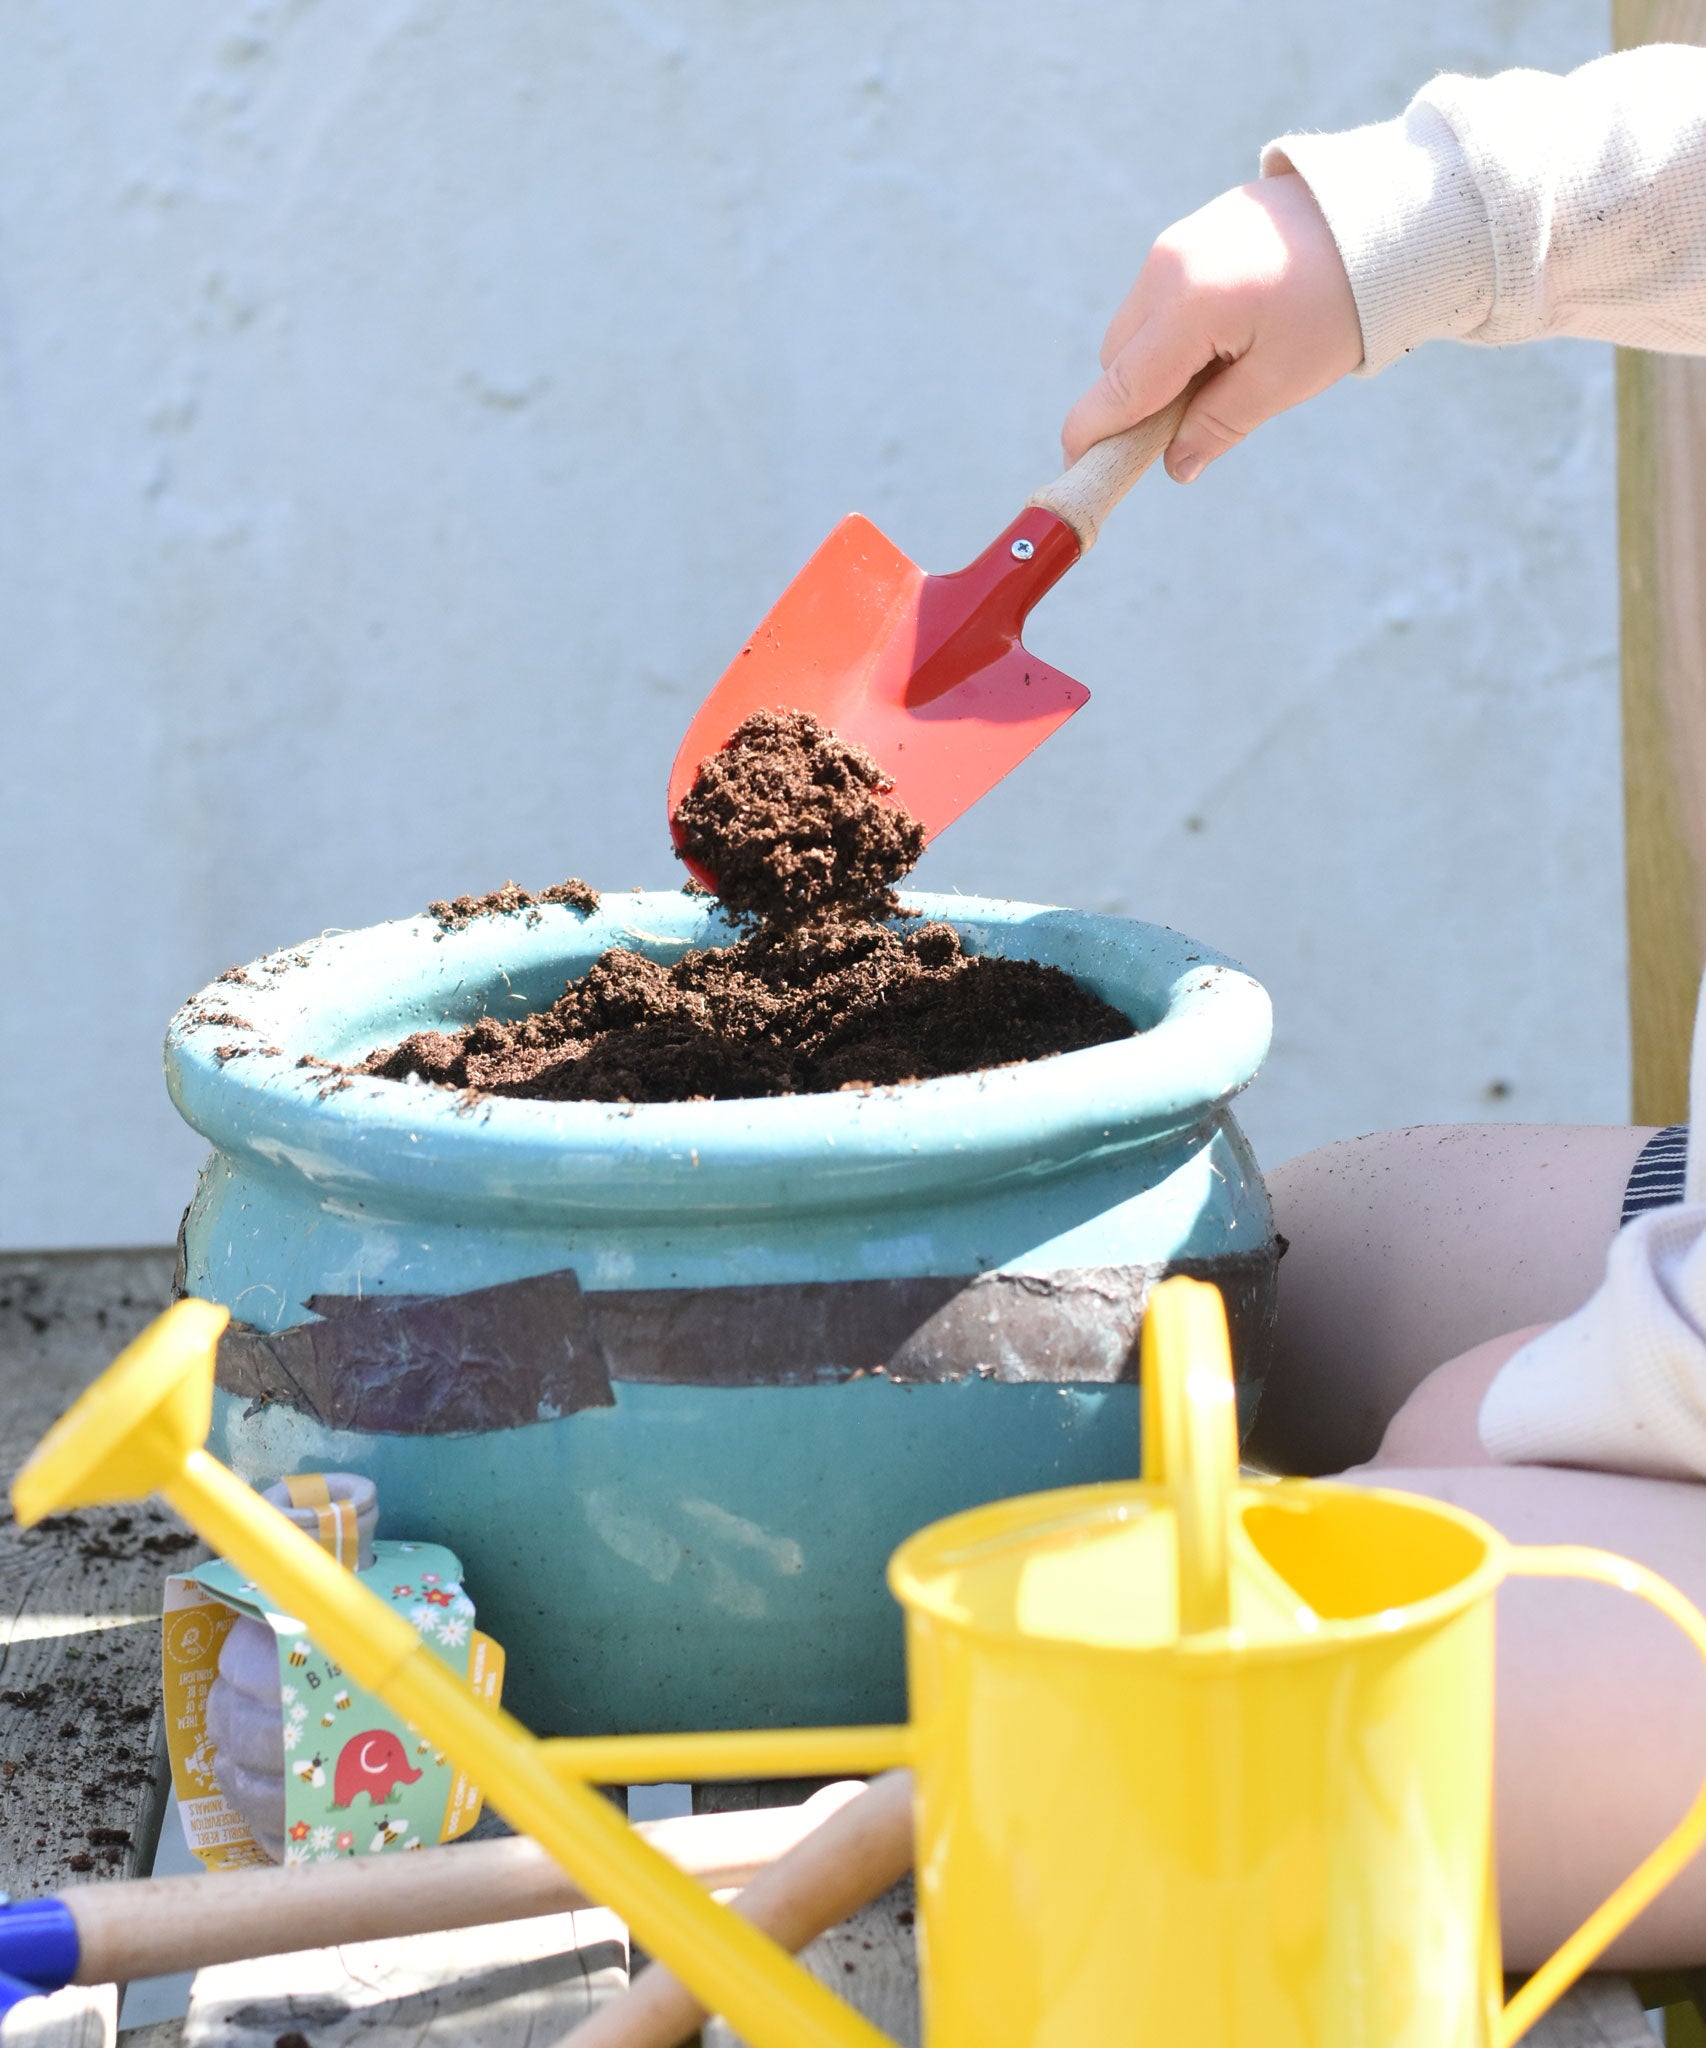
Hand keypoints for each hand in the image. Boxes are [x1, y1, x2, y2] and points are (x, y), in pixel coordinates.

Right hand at [1061, 172, 1361, 480]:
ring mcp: (1174, 244)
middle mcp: (1165, 268)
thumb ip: (1218, 426)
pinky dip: (1176, 332)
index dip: (1093, 437)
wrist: (1384, 216)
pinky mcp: (1189, 234)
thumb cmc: (1339, 302)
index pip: (1119, 388)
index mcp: (1187, 307)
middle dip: (1137, 400)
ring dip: (1158, 364)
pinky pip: (1159, 300)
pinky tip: (1232, 332)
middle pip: (1116, 360)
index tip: (1079, 471)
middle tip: (1194, 420)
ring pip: (1135, 330)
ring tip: (1227, 368)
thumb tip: (1174, 465)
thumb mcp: (1283, 380)